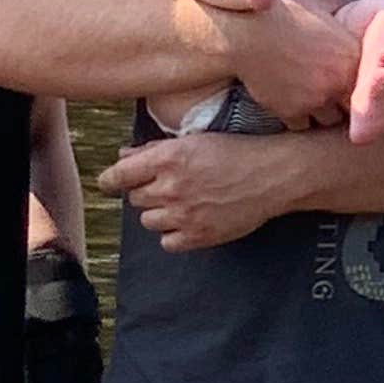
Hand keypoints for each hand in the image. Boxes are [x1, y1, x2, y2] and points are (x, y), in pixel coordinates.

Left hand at [103, 130, 313, 252]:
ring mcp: (184, 215)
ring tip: (183, 203)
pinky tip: (190, 220)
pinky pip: (167, 242)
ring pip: (148, 221)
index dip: (110, 180)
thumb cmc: (236, 151)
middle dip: (146, 192)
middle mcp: (171, 188)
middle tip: (169, 186)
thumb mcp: (194, 140)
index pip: (118, 176)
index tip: (111, 183)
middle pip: (135, 199)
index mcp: (167, 159)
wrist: (273, 175)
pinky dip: (174, 234)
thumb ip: (154, 150)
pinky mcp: (198, 236)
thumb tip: (123, 157)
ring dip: (159, 213)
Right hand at [197, 0, 359, 127]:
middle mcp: (339, 81)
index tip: (347, 80)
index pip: (370, 84)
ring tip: (310, 100)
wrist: (248, 33)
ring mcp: (316, 99)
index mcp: (352, 56)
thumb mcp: (315, 1)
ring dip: (321, 112)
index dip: (359, 84)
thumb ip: (337, 1)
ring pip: (328, 120)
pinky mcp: (292, 111)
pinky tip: (289, 103)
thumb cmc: (282, 13)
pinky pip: (301, 125)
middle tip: (331, 93)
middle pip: (352, 107)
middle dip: (343, 102)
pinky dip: (296, 118)